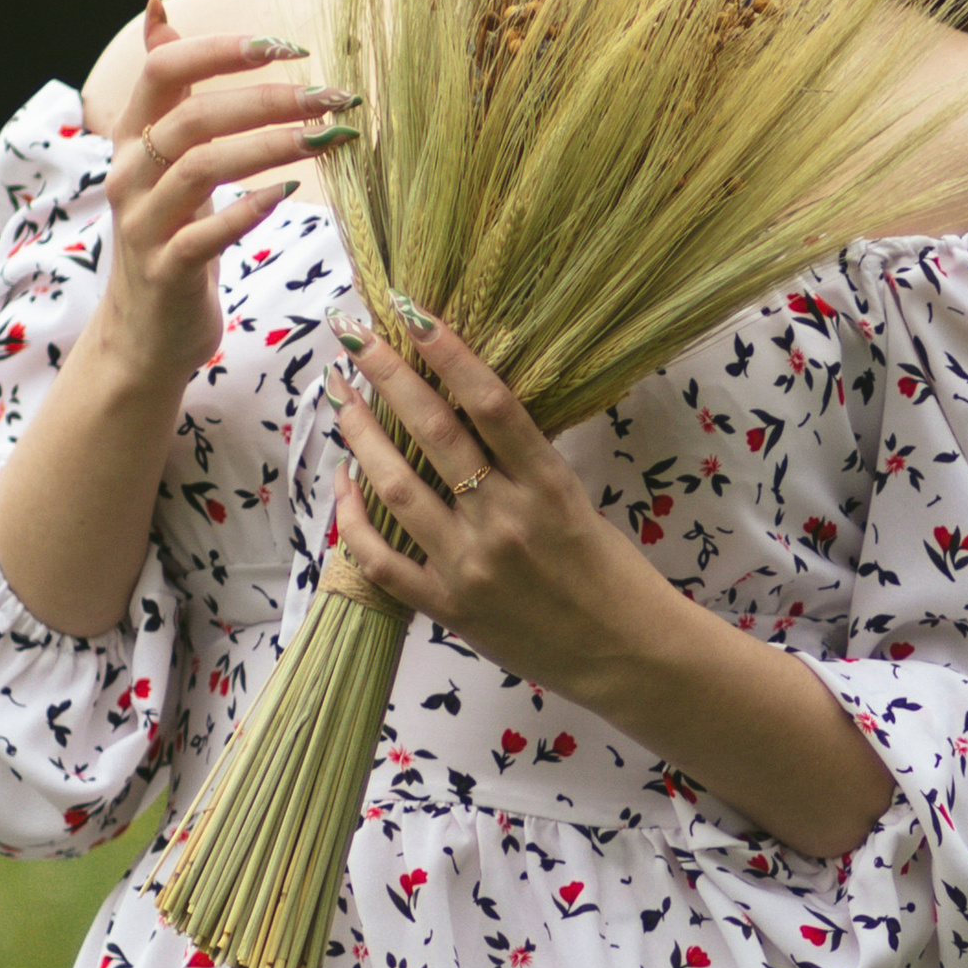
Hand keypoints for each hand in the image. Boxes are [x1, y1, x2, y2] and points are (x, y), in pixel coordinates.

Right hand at [100, 0, 358, 389]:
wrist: (144, 332)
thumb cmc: (169, 234)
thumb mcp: (162, 157)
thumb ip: (168, 90)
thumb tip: (157, 6)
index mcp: (132, 137)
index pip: (165, 69)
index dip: (223, 51)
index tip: (287, 46)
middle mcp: (130, 174)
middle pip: (194, 117)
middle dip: (269, 99)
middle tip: (331, 96)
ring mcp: (143, 224)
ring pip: (202, 168)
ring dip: (270, 147)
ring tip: (324, 139)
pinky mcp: (165, 271)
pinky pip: (206, 234)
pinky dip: (249, 208)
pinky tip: (290, 192)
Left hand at [328, 312, 896, 848]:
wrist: (628, 656)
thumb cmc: (613, 575)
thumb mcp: (579, 504)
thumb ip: (525, 467)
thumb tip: (468, 417)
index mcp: (549, 486)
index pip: (491, 402)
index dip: (449, 352)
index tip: (413, 312)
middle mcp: (506, 520)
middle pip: (434, 433)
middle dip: (387, 377)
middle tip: (353, 335)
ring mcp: (472, 566)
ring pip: (396, 489)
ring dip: (360, 438)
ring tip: (339, 399)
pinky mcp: (451, 608)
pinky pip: (384, 561)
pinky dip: (353, 522)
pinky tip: (342, 485)